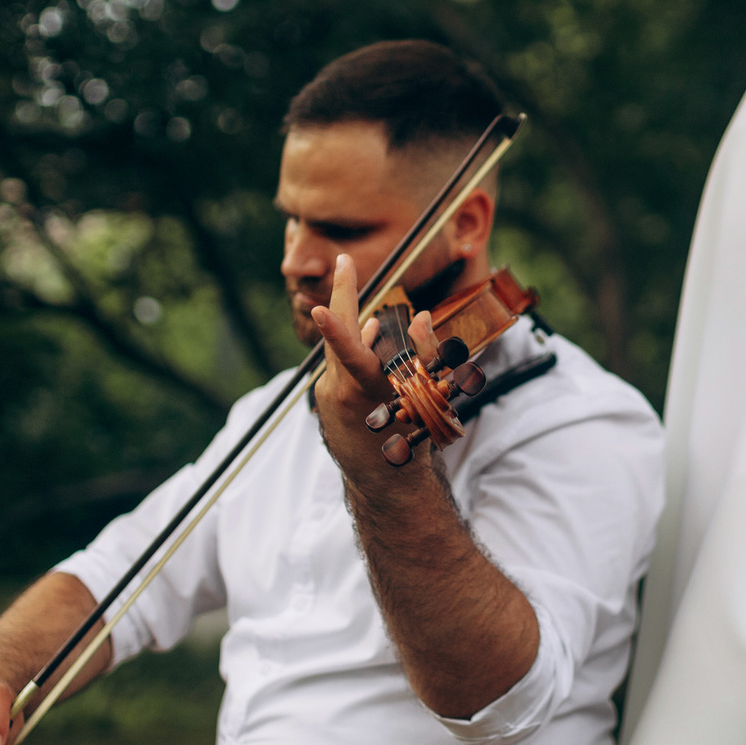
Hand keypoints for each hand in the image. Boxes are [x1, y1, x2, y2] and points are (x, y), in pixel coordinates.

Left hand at [307, 254, 443, 462]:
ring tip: (356, 286)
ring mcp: (329, 396)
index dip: (335, 331)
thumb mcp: (428, 403)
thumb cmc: (414, 441)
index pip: (353, 356)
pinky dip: (356, 354)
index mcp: (373, 392)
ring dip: (355, 326)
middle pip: (341, 336)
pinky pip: (340, 365)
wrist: (384, 483)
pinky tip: (368, 348)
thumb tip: (420, 315)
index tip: (317, 309)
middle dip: (344, 293)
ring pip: (344, 349)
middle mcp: (345, 391)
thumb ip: (426, 356)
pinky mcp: (323, 399)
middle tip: (345, 261)